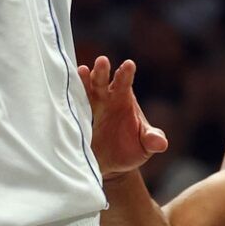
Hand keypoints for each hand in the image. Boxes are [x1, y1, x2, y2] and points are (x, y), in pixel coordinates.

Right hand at [79, 56, 167, 177]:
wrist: (111, 164)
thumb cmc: (131, 148)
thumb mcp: (145, 145)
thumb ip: (153, 140)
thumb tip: (160, 142)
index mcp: (122, 98)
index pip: (124, 83)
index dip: (126, 74)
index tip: (129, 65)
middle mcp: (104, 98)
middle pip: (102, 81)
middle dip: (102, 71)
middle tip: (102, 61)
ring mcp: (88, 107)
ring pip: (84, 90)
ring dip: (83, 81)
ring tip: (81, 71)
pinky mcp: (76, 119)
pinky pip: (71, 108)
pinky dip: (68, 100)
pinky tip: (64, 93)